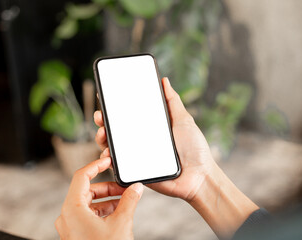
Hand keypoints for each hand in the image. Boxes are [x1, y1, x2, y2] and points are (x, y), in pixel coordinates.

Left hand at [55, 157, 143, 239]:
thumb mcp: (121, 222)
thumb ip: (129, 200)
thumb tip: (136, 187)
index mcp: (72, 209)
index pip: (81, 176)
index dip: (96, 165)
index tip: (107, 160)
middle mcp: (67, 216)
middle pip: (87, 190)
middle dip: (108, 187)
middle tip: (125, 186)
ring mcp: (71, 226)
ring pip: (89, 203)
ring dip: (108, 199)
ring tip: (126, 199)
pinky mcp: (76, 234)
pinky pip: (89, 214)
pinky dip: (104, 210)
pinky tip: (119, 211)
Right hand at [94, 77, 215, 201]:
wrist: (200, 176)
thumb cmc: (195, 149)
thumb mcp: (183, 120)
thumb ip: (173, 102)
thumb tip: (164, 81)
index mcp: (151, 128)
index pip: (129, 116)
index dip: (116, 108)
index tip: (106, 98)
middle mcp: (142, 141)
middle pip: (116, 130)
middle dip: (104, 121)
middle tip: (101, 115)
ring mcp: (138, 157)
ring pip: (113, 147)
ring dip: (103, 139)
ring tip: (102, 133)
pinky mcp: (137, 172)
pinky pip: (118, 166)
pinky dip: (109, 159)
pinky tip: (107, 153)